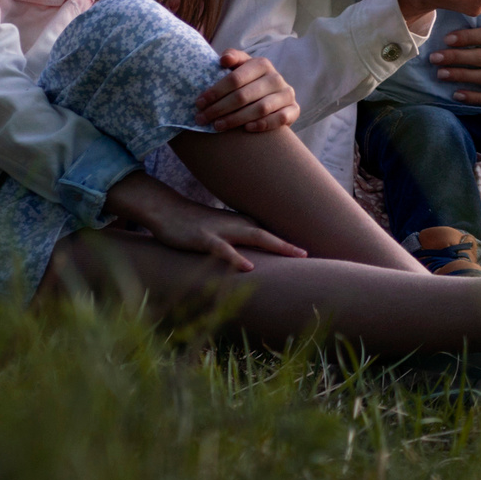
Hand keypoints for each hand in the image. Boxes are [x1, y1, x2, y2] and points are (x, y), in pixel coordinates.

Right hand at [105, 171, 303, 272]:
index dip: (289, 244)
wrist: (167, 211)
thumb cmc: (196, 223)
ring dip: (276, 246)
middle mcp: (237, 225)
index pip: (271, 234)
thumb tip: (257, 249)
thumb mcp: (222, 229)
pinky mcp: (204, 239)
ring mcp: (221, 231)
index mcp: (242, 224)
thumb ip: (240, 237)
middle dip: (291, 245)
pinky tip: (248, 268)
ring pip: (254, 237)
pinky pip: (223, 250)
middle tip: (312, 254)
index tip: (311, 254)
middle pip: (269, 235)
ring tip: (297, 256)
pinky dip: (236, 258)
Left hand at [195, 49, 299, 132]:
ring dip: (236, 119)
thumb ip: (232, 58)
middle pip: (244, 95)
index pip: (235, 79)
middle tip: (202, 119)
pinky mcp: (294, 109)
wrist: (272, 96)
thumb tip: (224, 59)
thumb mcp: (240, 67)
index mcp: (261, 64)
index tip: (199, 103)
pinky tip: (246, 129)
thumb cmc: (249, 81)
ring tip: (218, 126)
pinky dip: (263, 124)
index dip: (215, 92)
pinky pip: (280, 119)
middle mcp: (276, 77)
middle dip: (219, 108)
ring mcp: (287, 94)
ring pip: (260, 108)